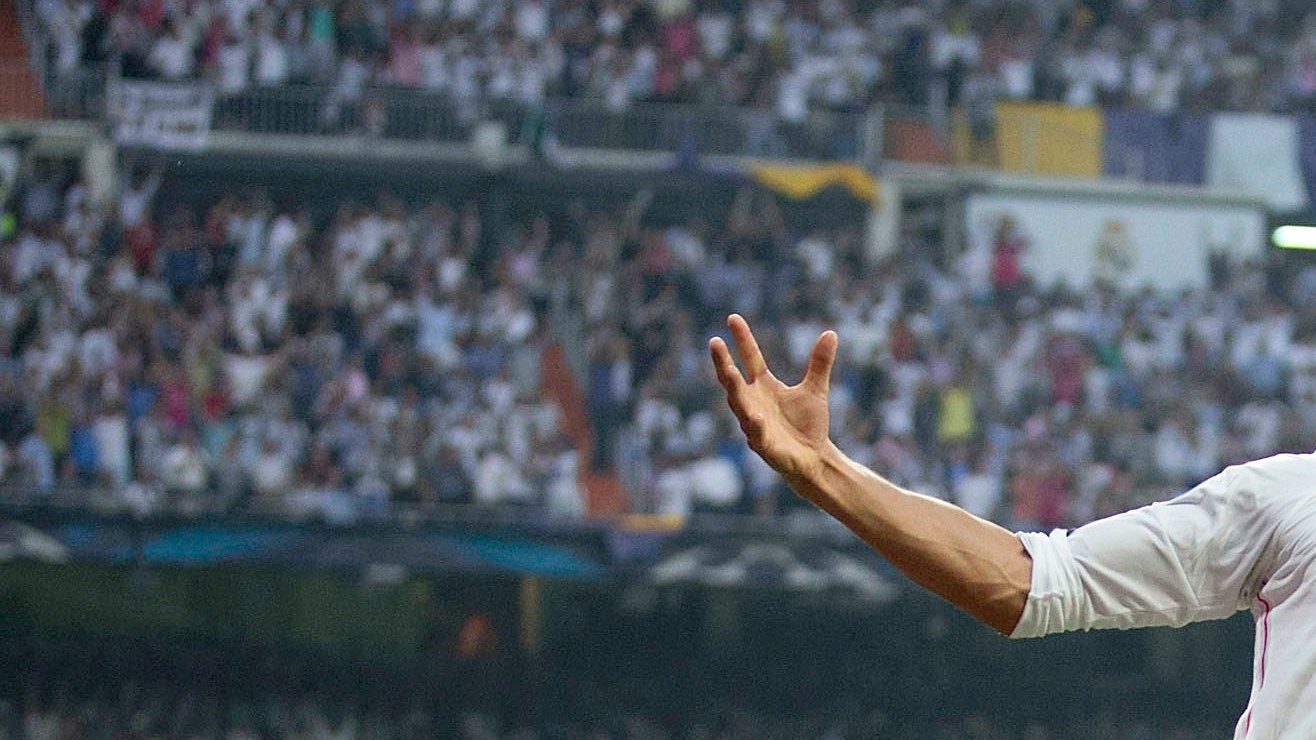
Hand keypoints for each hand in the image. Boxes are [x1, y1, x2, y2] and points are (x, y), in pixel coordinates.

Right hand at [709, 313, 837, 486]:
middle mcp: (753, 402)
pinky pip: (757, 434)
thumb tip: (831, 333)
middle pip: (734, 380)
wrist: (814, 459)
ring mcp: (755, 424)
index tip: (733, 318)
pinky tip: (756, 416)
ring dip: (733, 389)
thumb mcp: (815, 389)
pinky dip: (755, 426)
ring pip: (739, 405)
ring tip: (729, 372)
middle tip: (714, 342)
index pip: (749, 358)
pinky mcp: (764, 445)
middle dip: (723, 362)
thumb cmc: (808, 425)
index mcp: (763, 386)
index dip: (742, 339)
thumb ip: (819, 363)